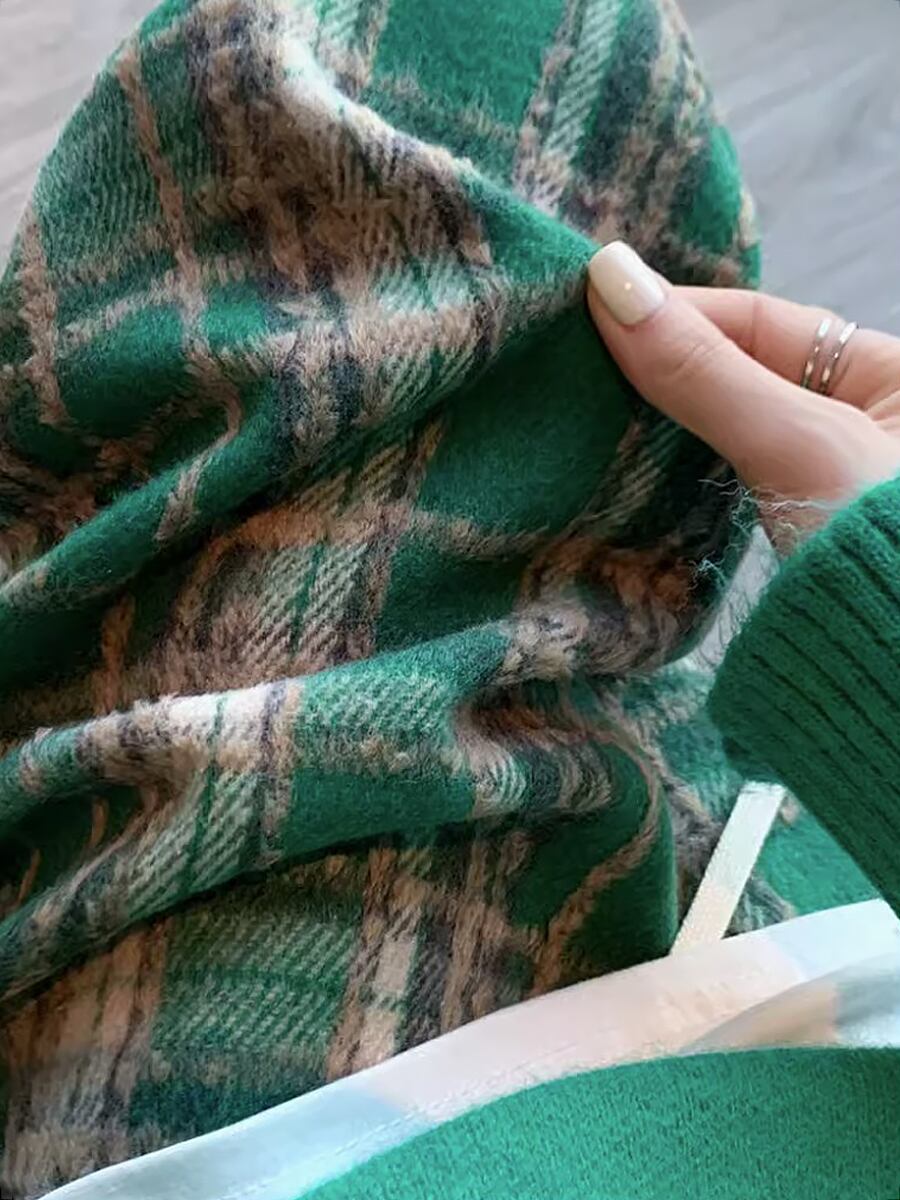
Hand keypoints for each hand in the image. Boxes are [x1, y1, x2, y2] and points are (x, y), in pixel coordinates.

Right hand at [586, 242, 899, 542]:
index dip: (678, 315)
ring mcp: (829, 481)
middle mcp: (863, 418)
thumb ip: (706, 371)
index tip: (593, 316)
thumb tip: (612, 280)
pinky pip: (731, 484)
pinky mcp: (798, 535)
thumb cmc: (881, 554)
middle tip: (577, 374)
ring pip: (730, 431)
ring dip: (668, 428)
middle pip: (742, 372)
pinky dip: (686, 477)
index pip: (762, 322)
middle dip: (664, 371)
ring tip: (590, 421)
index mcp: (891, 372)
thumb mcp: (797, 444)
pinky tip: (636, 475)